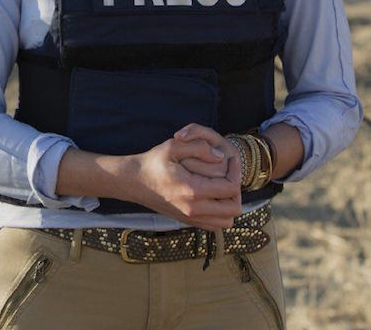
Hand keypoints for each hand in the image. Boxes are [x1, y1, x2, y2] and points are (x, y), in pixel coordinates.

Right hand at [127, 128, 241, 230]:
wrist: (133, 182)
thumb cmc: (153, 162)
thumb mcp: (174, 146)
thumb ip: (200, 147)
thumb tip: (221, 156)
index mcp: (193, 190)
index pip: (231, 188)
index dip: (237, 171)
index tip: (231, 159)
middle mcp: (194, 209)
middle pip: (234, 208)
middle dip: (237, 190)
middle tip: (229, 174)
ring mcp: (191, 218)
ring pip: (227, 220)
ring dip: (230, 203)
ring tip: (222, 186)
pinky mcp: (188, 221)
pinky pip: (215, 224)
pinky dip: (220, 213)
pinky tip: (213, 196)